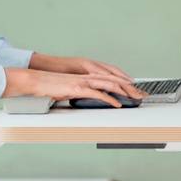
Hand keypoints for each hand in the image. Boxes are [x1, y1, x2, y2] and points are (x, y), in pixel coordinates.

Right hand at [7, 64, 143, 105]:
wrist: (38, 81)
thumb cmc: (53, 86)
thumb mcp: (72, 89)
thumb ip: (84, 92)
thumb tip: (92, 98)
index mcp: (89, 76)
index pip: (112, 78)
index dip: (126, 83)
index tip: (136, 90)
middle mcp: (89, 76)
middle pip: (116, 80)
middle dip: (131, 87)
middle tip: (142, 95)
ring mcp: (84, 82)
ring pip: (110, 84)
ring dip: (125, 92)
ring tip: (135, 98)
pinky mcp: (78, 88)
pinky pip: (98, 93)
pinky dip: (110, 99)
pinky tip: (117, 104)